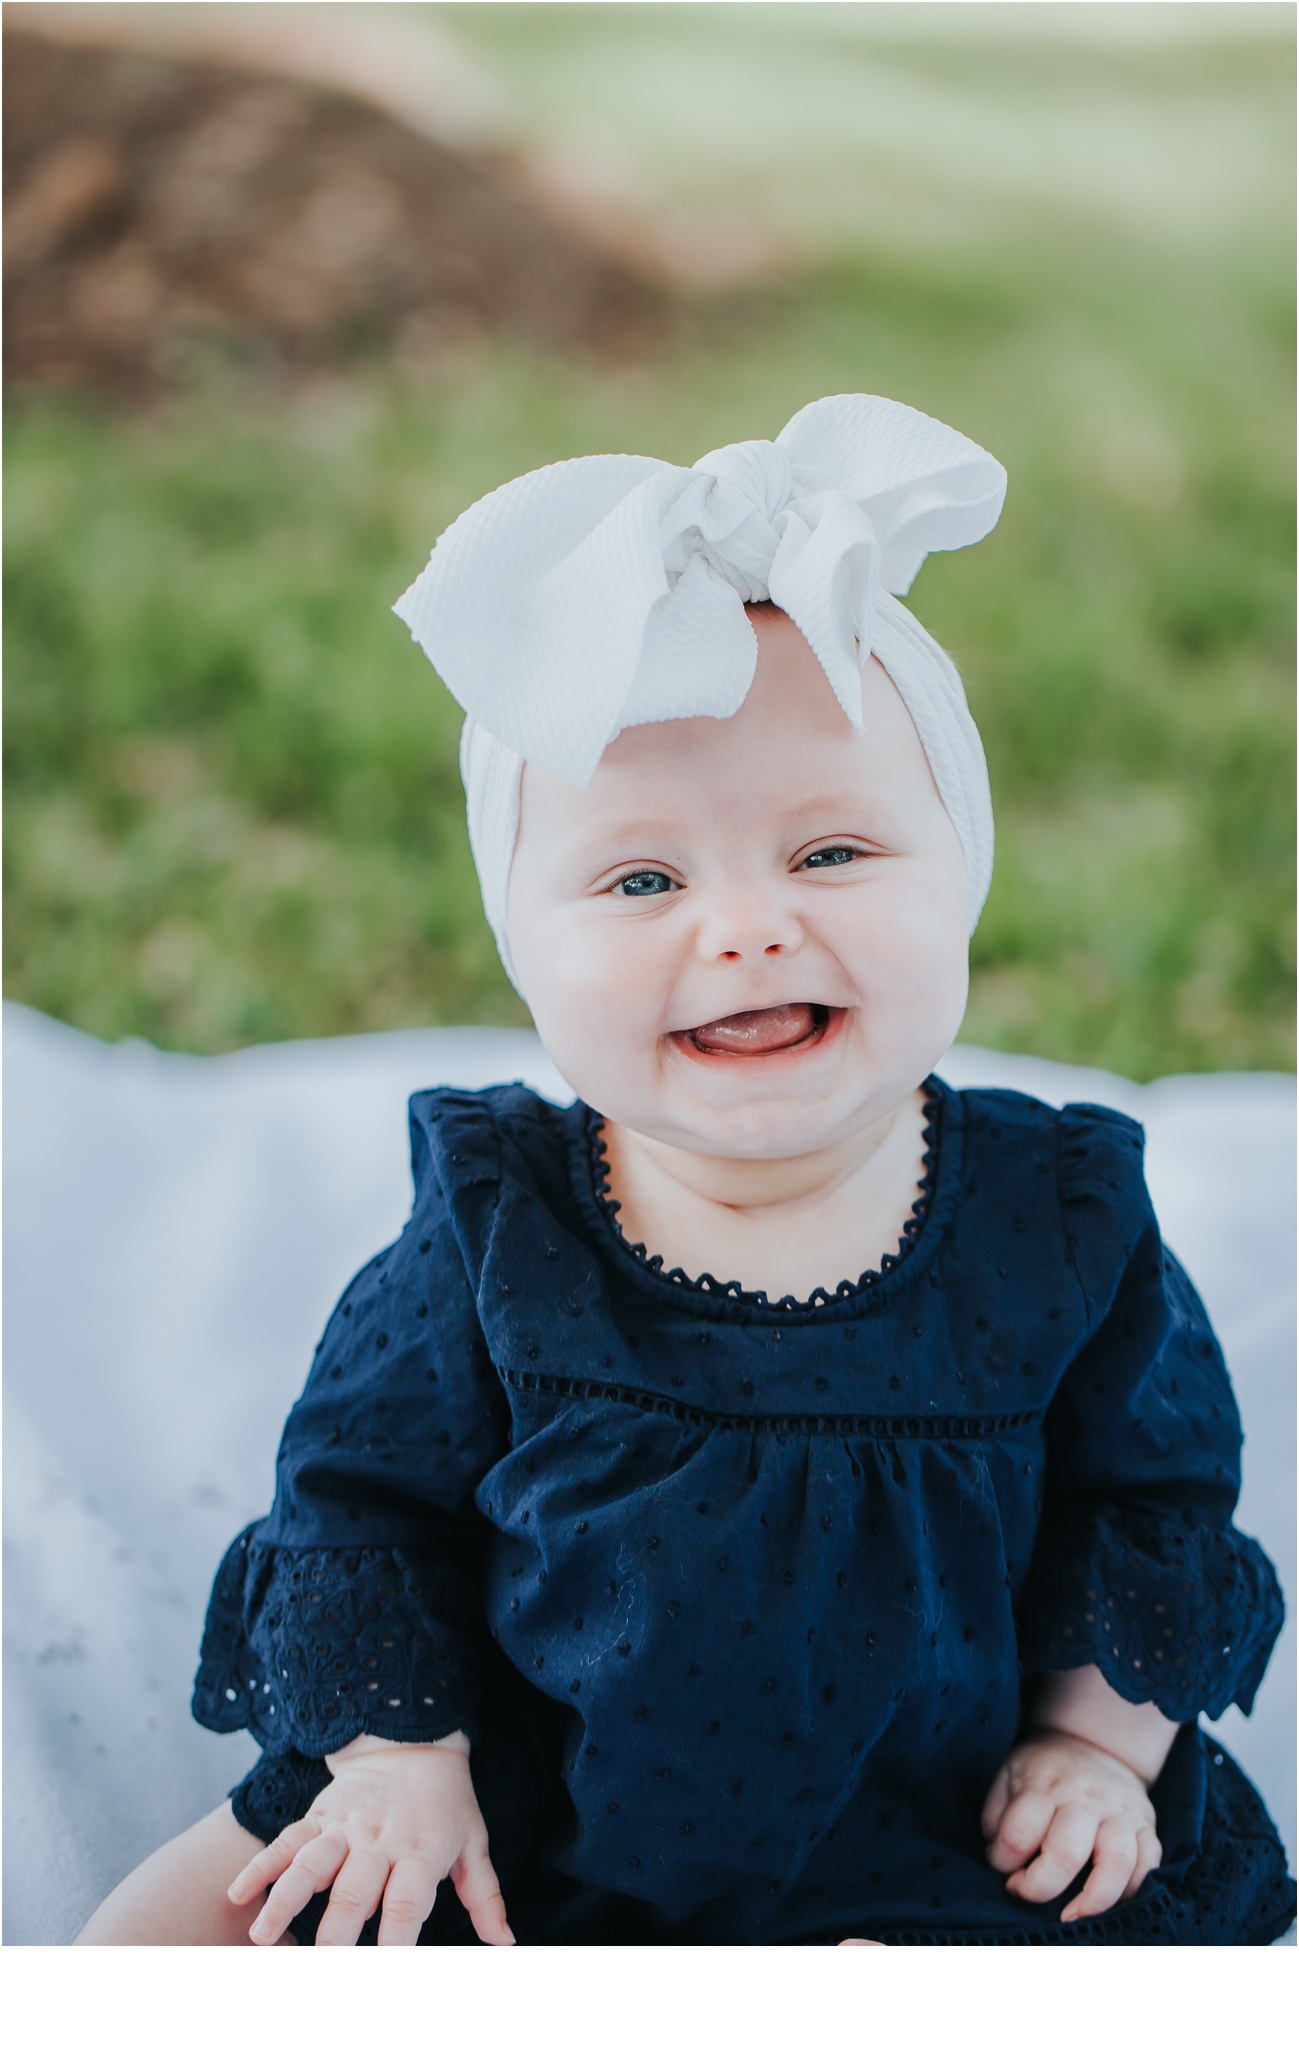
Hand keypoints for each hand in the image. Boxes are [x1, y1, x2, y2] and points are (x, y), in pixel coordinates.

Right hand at [227, 1732, 513, 1946]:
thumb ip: (485, 1896)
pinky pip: (286, 1840)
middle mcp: (378, 1842)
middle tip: (319, 1972)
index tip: (382, 1977)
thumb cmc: (447, 1804)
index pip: (405, 1905)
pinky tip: (239, 1892)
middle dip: (333, 1939)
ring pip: (310, 1865)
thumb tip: (505, 1943)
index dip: (394, 1945)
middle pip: (351, 1894)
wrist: (414, 1741)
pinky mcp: (319, 1816)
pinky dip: (261, 1865)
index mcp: (419, 1852)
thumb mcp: (475, 1844)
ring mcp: (344, 1828)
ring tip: (262, 1936)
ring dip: (284, 1901)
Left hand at [981, 1729, 1161, 1923]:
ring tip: (1072, 1917)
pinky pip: (1149, 1864)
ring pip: (1117, 1861)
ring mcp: (1120, 1811)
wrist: (1094, 1743)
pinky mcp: (1146, 1825)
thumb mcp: (1009, 1777)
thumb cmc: (1044, 1772)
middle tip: (1028, 1893)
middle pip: (1067, 1852)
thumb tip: (1001, 1863)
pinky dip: (1133, 1891)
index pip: (1018, 1833)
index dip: (1003, 1862)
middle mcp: (1084, 1797)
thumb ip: (998, 1819)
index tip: (1005, 1870)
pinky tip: (1110, 1901)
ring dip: (1094, 1901)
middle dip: (1042, 1887)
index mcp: (1043, 1784)